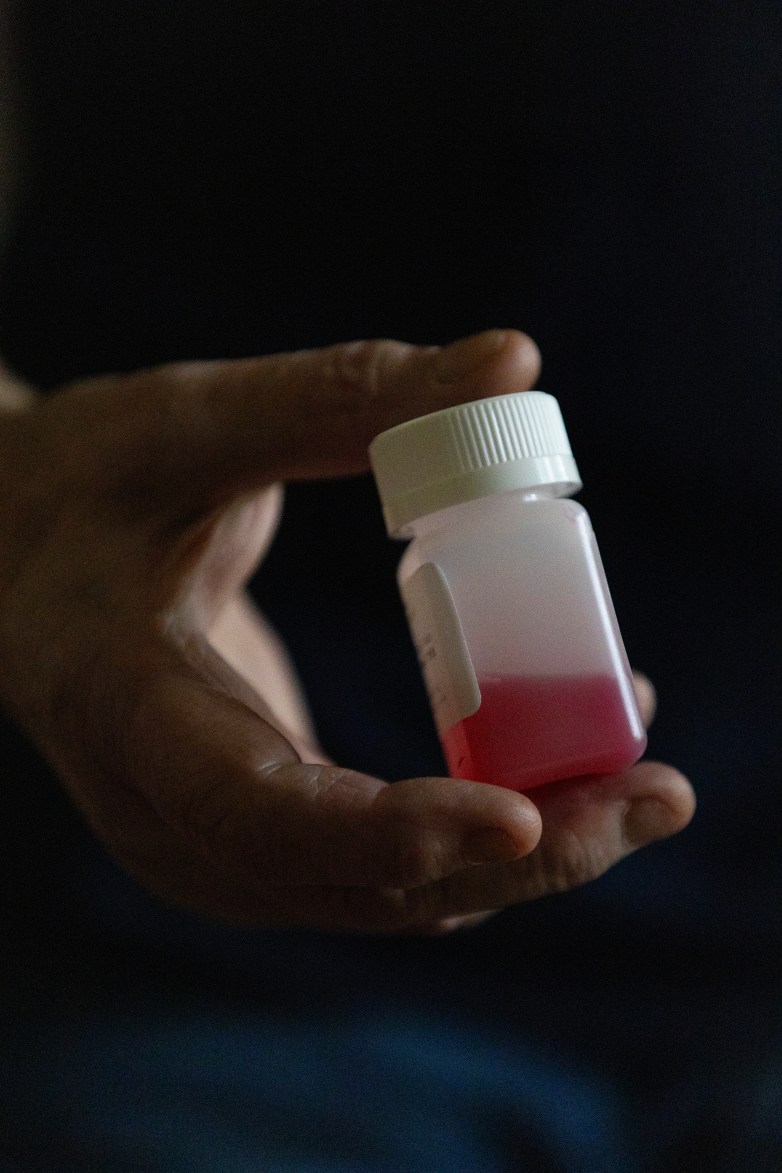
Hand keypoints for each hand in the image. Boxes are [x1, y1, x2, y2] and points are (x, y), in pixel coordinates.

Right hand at [0, 331, 693, 931]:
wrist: (13, 552)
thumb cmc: (91, 475)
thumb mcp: (198, 418)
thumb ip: (349, 394)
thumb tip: (516, 358)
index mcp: (122, 698)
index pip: (255, 805)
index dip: (390, 827)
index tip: (525, 813)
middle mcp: (161, 807)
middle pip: (355, 884)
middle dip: (520, 856)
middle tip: (658, 793)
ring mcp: (207, 838)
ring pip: (384, 899)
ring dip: (525, 857)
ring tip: (642, 784)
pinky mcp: (255, 833)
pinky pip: (382, 869)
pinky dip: (484, 834)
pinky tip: (570, 764)